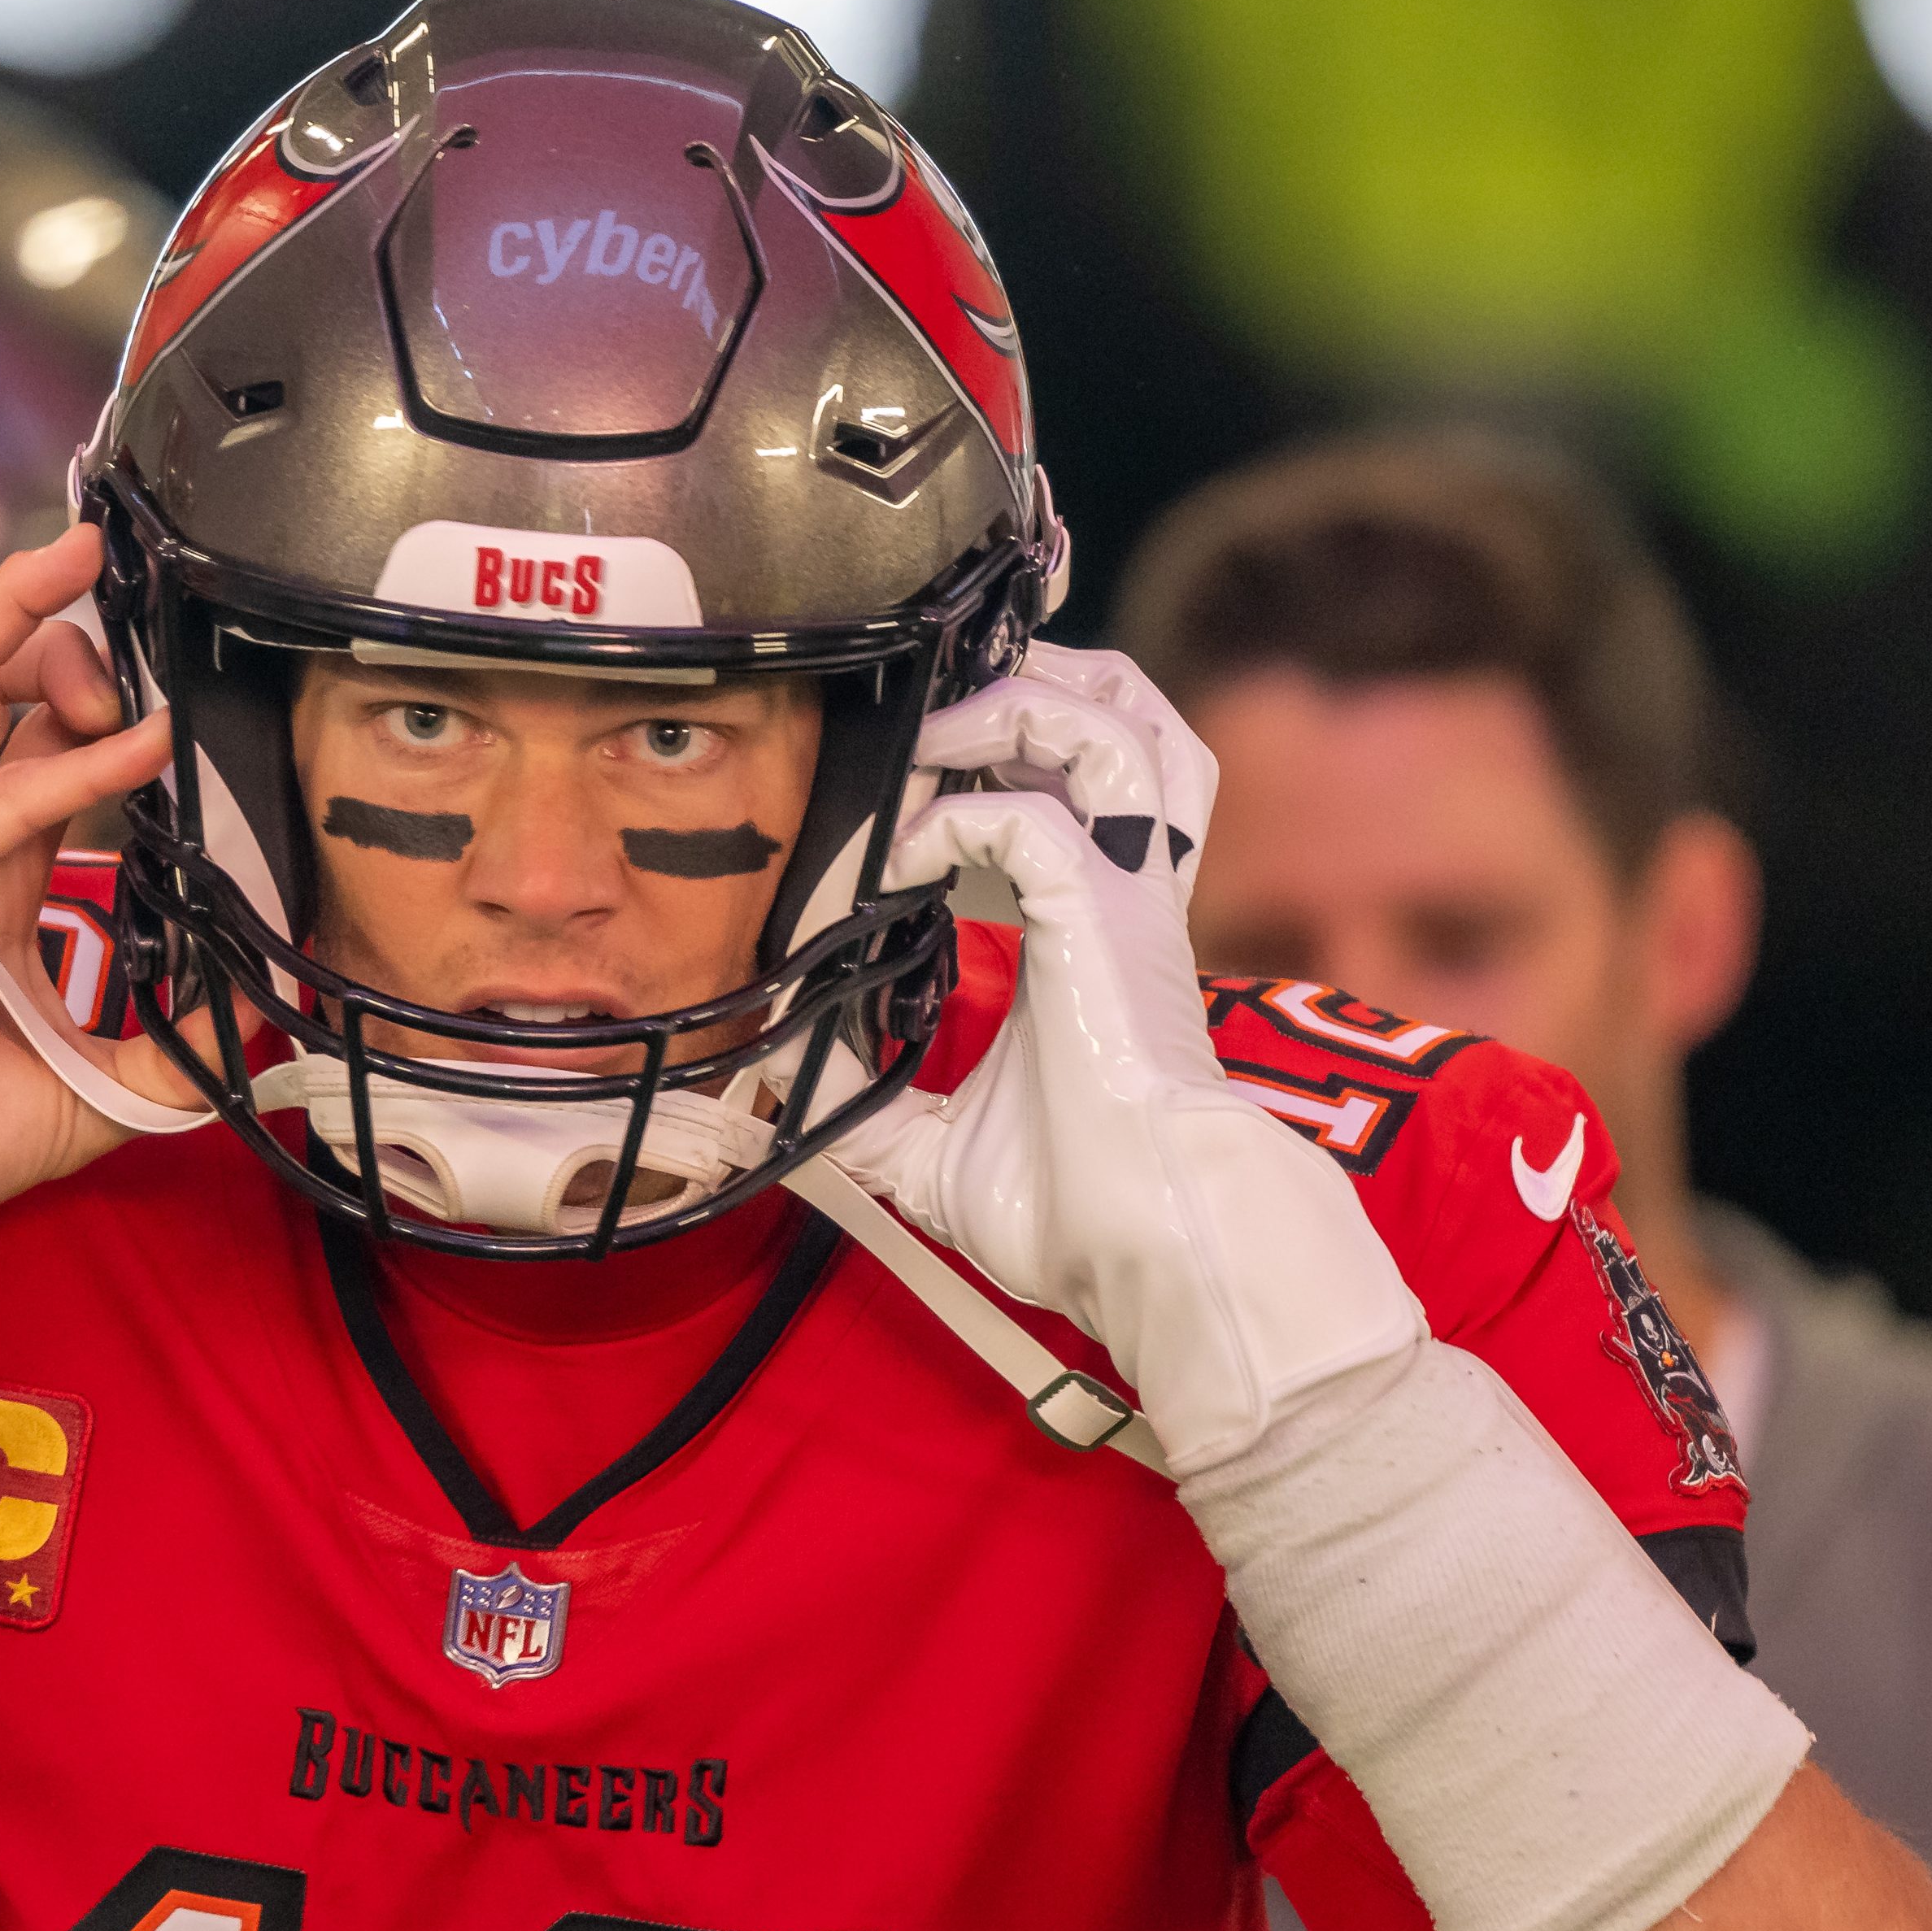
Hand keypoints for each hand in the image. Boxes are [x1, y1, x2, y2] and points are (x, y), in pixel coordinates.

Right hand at [0, 525, 201, 1254]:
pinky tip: (144, 740)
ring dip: (24, 624)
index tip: (163, 698)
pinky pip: (4, 797)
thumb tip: (255, 1045)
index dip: (96, 720)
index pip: (37, 764)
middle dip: (54, 640)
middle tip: (131, 631)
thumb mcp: (89, 1094)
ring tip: (83, 569)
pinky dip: (79, 764)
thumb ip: (171, 1062)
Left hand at [831, 665, 1419, 1475]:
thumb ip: (864, 1106)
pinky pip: (1028, 819)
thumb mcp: (934, 1156)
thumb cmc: (1078, 1215)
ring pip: (1112, 721)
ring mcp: (1129, 898)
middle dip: (1039, 680)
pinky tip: (897, 861)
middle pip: (1130, 715)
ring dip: (1009, 707)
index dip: (998, 757)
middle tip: (943, 717)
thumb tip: (777, 1078)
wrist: (1153, 1250)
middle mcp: (1129, 894)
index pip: (1086, 787)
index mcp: (1104, 932)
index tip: (896, 803)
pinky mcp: (1109, 918)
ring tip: (928, 742)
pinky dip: (951, 818)